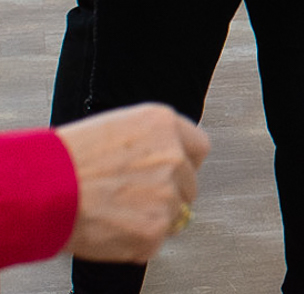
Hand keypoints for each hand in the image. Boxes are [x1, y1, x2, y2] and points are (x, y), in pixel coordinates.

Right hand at [56, 103, 209, 263]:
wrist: (42, 189)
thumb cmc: (64, 161)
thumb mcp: (114, 131)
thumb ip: (148, 144)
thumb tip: (164, 163)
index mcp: (163, 124)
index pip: (198, 148)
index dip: (183, 165)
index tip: (170, 175)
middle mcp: (174, 155)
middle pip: (187, 185)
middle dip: (165, 195)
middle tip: (129, 200)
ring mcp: (168, 192)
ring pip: (172, 215)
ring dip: (148, 219)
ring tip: (111, 213)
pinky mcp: (156, 227)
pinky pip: (154, 241)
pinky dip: (135, 242)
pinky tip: (109, 228)